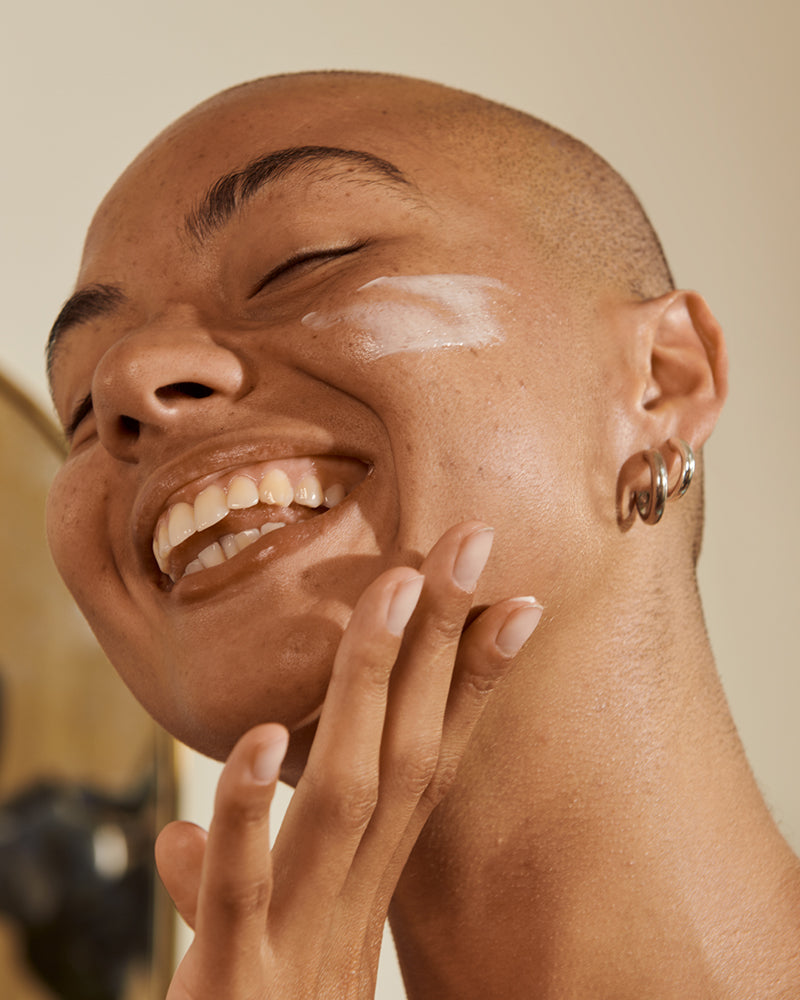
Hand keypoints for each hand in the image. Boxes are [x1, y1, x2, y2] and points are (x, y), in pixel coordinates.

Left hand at [155, 521, 541, 998]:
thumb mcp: (258, 942)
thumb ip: (231, 877)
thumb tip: (171, 836)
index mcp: (365, 880)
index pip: (436, 762)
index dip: (478, 681)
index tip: (517, 603)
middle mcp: (353, 895)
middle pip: (412, 750)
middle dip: (446, 644)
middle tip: (470, 545)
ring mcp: (298, 932)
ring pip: (347, 794)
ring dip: (373, 689)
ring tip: (395, 594)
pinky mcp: (232, 974)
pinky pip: (241, 882)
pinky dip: (252, 811)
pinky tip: (262, 739)